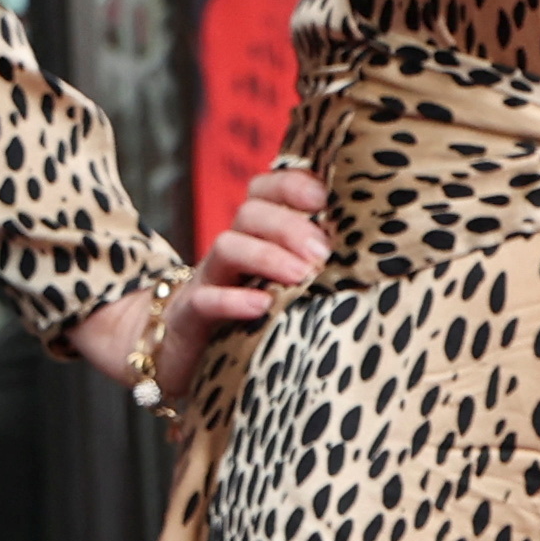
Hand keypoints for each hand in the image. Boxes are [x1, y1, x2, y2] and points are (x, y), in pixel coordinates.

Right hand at [67, 162, 323, 390]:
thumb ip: (310, 268)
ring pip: (228, 248)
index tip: (323, 197)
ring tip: (302, 275)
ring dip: (267, 256)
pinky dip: (233, 300)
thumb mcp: (278, 290)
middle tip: (322, 250)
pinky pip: (205, 301)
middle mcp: (230, 253)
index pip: (263, 192)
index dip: (289, 185)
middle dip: (288, 225)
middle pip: (249, 214)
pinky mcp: (188, 317)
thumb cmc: (244, 323)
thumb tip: (365, 257)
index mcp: (252, 239)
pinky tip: (263, 305)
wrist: (174, 355)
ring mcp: (207, 282)